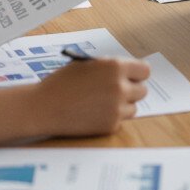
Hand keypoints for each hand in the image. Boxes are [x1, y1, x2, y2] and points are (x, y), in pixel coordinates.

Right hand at [0, 57, 150, 142]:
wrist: (44, 106)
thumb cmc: (62, 82)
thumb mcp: (88, 65)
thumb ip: (109, 67)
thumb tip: (128, 72)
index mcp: (115, 67)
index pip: (144, 71)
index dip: (137, 74)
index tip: (132, 77)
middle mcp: (120, 87)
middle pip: (142, 91)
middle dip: (131, 90)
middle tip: (117, 91)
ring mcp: (117, 108)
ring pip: (133, 107)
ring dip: (123, 105)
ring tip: (102, 102)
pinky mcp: (110, 125)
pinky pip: (120, 120)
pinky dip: (111, 118)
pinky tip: (94, 113)